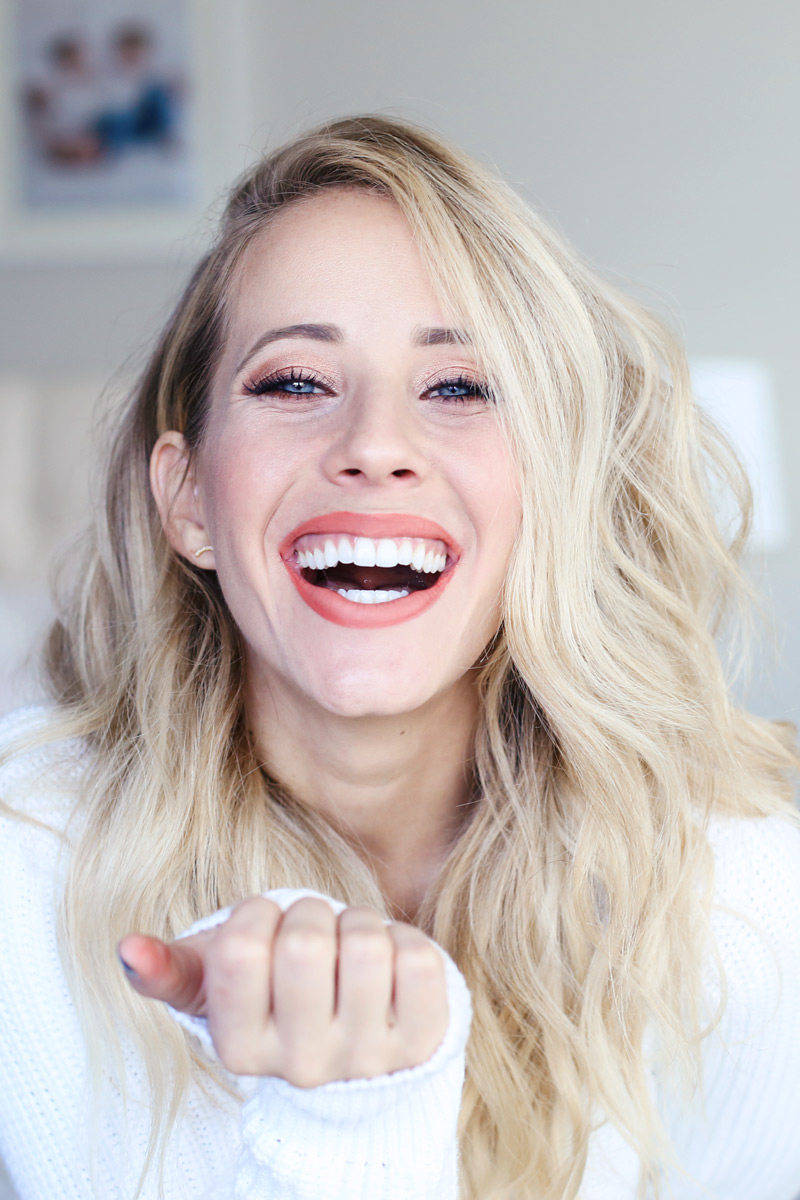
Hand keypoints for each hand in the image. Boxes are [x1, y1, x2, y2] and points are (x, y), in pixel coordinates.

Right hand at [117, 896, 448, 1086]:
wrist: (354, 1063)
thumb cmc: (277, 1002)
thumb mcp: (218, 988)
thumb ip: (168, 969)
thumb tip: (127, 947)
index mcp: (241, 1049)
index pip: (241, 948)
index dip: (256, 915)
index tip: (264, 928)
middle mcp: (304, 1067)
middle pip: (307, 944)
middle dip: (310, 916)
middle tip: (312, 936)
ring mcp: (369, 1060)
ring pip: (367, 944)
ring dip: (358, 924)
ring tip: (349, 948)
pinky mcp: (423, 1042)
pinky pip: (419, 957)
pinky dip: (403, 940)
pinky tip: (389, 966)